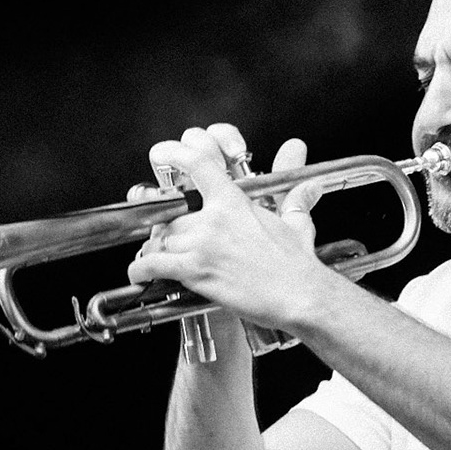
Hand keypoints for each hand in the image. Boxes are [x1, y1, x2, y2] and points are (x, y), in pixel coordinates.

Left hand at [126, 123, 328, 328]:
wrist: (299, 295)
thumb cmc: (297, 264)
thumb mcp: (297, 223)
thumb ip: (296, 200)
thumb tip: (311, 187)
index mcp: (234, 202)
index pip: (198, 164)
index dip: (176, 154)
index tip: (163, 154)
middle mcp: (214, 219)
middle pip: (172, 215)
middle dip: (166, 230)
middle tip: (167, 240)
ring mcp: (203, 245)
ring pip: (160, 240)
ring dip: (155, 251)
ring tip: (155, 260)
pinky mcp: (197, 271)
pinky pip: (155, 265)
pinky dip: (141, 270)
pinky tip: (139, 274)